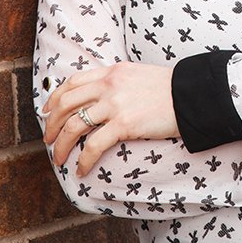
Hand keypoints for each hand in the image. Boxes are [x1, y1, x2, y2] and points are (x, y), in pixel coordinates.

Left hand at [41, 63, 176, 176]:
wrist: (193, 95)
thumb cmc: (173, 89)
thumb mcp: (141, 75)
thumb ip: (120, 83)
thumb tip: (107, 98)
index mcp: (112, 72)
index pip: (73, 82)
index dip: (55, 98)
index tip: (48, 112)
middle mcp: (109, 85)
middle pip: (66, 103)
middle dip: (52, 124)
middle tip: (49, 140)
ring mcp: (115, 104)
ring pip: (74, 125)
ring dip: (62, 145)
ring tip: (60, 159)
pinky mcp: (124, 124)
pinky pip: (93, 145)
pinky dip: (83, 160)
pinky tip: (82, 170)